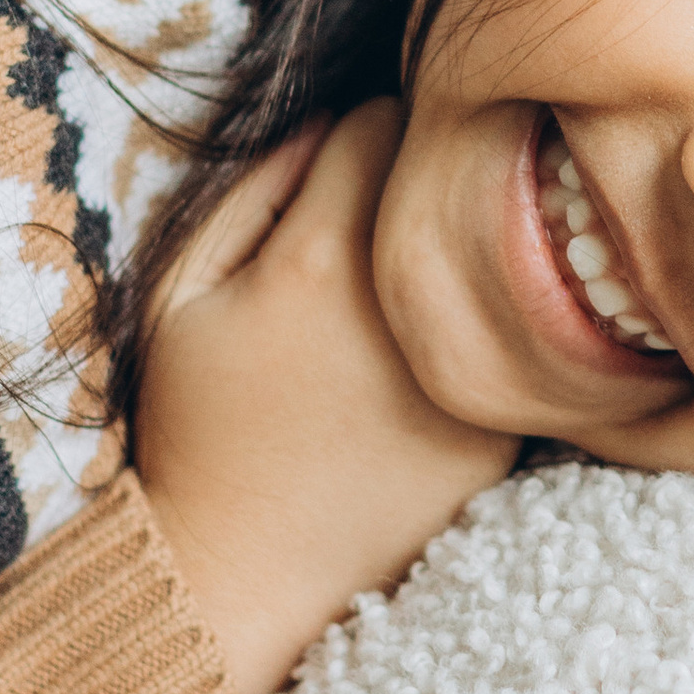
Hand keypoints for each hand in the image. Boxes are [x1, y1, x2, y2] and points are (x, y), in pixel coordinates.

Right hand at [133, 100, 516, 693]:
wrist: (240, 574)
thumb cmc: (195, 427)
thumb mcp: (179, 293)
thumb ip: (252, 190)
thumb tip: (325, 118)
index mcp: (322, 260)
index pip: (379, 121)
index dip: (350, 138)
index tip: (332, 178)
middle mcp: (412, 311)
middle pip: (448, 182)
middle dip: (412, 187)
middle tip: (369, 233)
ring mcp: (467, 373)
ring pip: (493, 255)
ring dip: (458, 258)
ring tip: (398, 300)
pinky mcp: (503, 431)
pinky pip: (514, 336)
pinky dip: (485, 334)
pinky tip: (419, 370)